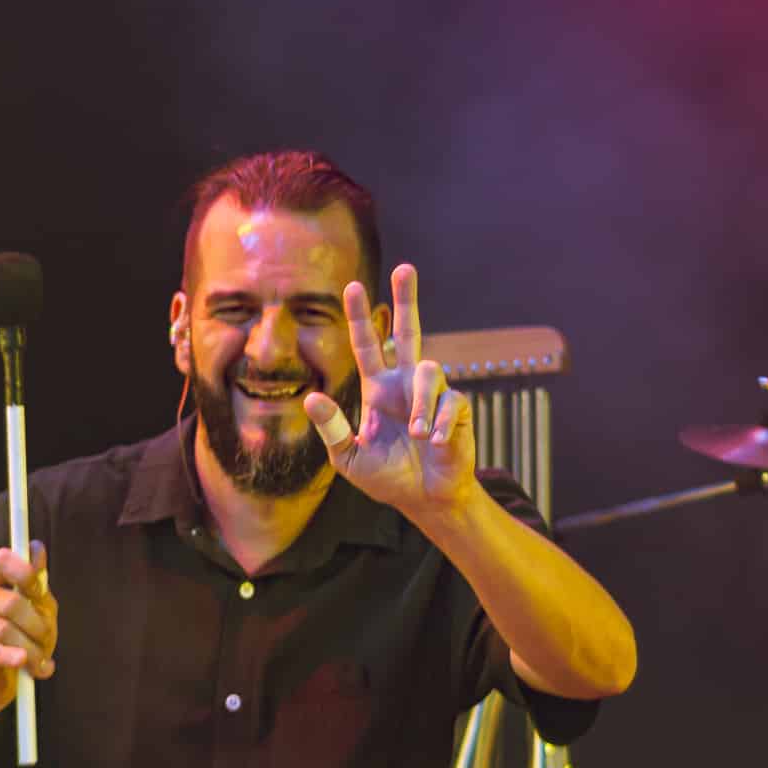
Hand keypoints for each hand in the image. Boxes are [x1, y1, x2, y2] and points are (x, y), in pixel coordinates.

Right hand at [0, 540, 57, 726]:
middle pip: (11, 602)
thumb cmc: (19, 648)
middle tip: (48, 645)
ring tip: (40, 665)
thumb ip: (39, 589)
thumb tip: (38, 549)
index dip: (24, 571)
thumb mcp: (38, 617)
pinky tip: (22, 663)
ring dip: (30, 650)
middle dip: (38, 627)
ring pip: (3, 629)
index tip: (39, 592)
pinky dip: (9, 657)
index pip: (2, 560)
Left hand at [304, 264, 475, 516]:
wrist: (423, 500)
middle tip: (405, 267)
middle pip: (407, 331)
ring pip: (428, 371)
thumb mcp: (349, 458)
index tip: (352, 286)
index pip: (367, 345)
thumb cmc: (386, 478)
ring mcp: (433, 394)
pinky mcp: (457, 409)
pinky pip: (450, 402)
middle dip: (406, 299)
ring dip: (420, 404)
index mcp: (377, 389)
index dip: (360, 317)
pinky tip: (434, 442)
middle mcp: (404, 384)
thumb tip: (310, 397)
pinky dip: (440, 424)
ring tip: (418, 435)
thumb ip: (331, 428)